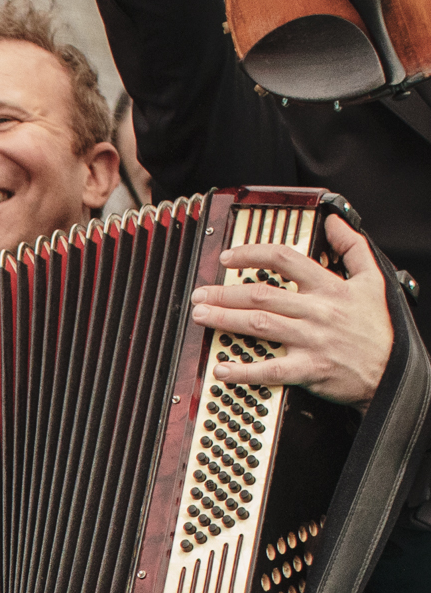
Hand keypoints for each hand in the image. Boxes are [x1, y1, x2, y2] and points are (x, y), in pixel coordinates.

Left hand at [190, 216, 391, 407]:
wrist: (392, 369)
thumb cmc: (378, 326)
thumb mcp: (373, 279)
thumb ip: (352, 247)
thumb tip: (334, 222)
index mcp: (329, 287)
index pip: (285, 259)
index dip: (252, 254)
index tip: (228, 257)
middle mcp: (316, 310)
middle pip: (262, 295)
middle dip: (225, 292)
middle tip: (200, 292)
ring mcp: (311, 340)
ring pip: (260, 325)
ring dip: (225, 319)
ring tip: (200, 316)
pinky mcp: (309, 369)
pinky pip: (271, 370)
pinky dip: (244, 371)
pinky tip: (221, 368)